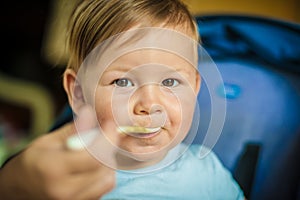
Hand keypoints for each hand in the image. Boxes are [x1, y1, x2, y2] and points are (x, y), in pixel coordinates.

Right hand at [0, 106, 115, 199]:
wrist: (18, 190)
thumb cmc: (31, 163)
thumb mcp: (47, 142)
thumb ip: (73, 130)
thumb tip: (90, 113)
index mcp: (54, 169)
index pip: (94, 155)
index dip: (108, 138)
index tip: (110, 125)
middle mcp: (66, 190)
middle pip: (104, 168)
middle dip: (108, 148)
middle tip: (103, 137)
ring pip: (108, 180)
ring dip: (107, 163)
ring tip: (95, 153)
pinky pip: (103, 189)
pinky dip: (103, 175)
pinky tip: (92, 167)